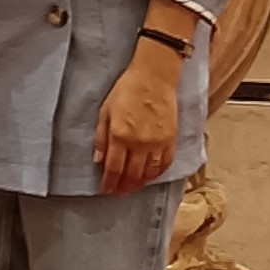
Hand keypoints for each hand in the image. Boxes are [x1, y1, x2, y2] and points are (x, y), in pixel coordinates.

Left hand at [93, 51, 180, 194]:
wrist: (154, 77)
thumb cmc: (126, 90)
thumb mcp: (106, 111)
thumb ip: (101, 137)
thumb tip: (98, 160)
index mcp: (120, 135)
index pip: (114, 168)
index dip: (109, 182)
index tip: (107, 190)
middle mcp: (139, 143)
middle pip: (132, 174)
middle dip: (124, 186)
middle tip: (119, 192)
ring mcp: (157, 143)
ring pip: (149, 173)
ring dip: (140, 183)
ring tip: (133, 187)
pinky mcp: (171, 139)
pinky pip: (165, 163)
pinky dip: (157, 174)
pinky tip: (151, 177)